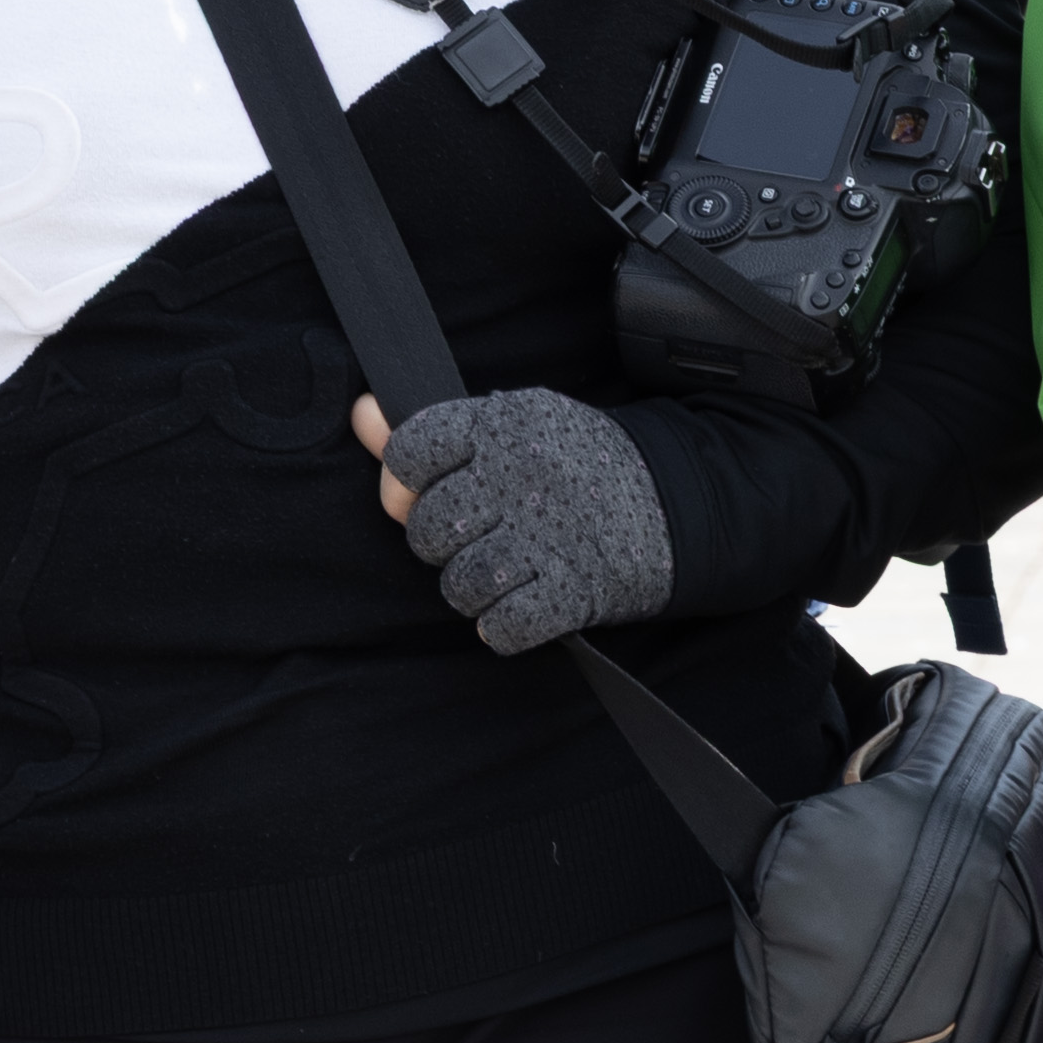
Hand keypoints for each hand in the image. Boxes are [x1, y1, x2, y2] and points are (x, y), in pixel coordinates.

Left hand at [355, 388, 674, 653]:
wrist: (681, 499)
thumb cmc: (578, 464)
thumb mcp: (513, 427)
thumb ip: (432, 428)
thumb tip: (361, 415)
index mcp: (506, 423)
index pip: (410, 452)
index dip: (408, 481)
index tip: (437, 488)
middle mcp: (524, 474)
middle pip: (428, 529)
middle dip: (446, 543)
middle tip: (483, 534)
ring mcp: (551, 533)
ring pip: (459, 584)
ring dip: (475, 589)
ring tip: (505, 571)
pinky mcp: (576, 588)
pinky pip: (502, 627)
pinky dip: (506, 626)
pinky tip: (525, 604)